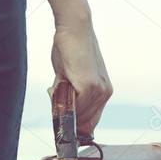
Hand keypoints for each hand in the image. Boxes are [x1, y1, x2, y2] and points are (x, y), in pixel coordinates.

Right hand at [50, 20, 111, 136]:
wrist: (75, 29)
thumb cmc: (71, 49)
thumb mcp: (70, 77)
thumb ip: (70, 95)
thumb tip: (62, 111)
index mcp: (103, 91)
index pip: (91, 120)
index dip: (78, 127)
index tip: (67, 130)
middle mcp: (105, 93)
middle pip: (85, 122)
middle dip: (68, 118)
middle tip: (55, 101)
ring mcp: (99, 91)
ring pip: (78, 115)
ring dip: (63, 106)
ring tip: (57, 84)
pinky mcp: (90, 87)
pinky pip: (75, 106)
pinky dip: (63, 101)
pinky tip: (58, 83)